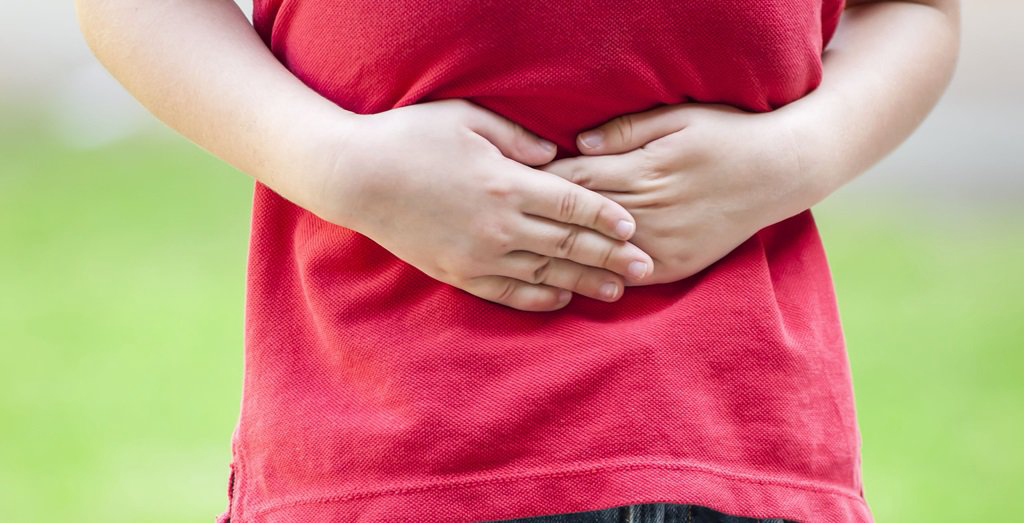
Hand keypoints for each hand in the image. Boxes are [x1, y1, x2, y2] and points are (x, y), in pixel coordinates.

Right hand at [308, 98, 655, 310]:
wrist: (355, 178)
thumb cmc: (411, 137)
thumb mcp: (468, 119)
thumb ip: (518, 139)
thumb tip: (557, 157)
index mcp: (506, 183)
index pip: (573, 204)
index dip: (607, 217)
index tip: (634, 226)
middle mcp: (499, 225)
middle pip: (568, 244)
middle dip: (611, 256)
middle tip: (646, 266)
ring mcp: (479, 255)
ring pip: (545, 273)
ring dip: (584, 283)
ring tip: (616, 291)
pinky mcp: (458, 273)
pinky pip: (508, 292)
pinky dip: (539, 298)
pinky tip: (562, 300)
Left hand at [537, 103, 822, 285]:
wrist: (779, 174)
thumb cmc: (726, 135)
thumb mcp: (677, 117)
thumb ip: (624, 131)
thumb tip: (576, 143)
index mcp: (645, 170)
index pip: (578, 178)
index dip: (544, 180)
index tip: (514, 179)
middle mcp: (651, 211)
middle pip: (581, 218)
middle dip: (543, 217)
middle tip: (507, 217)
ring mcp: (664, 245)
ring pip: (598, 253)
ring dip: (562, 252)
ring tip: (526, 251)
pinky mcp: (675, 267)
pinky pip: (626, 276)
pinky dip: (598, 275)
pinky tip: (570, 275)